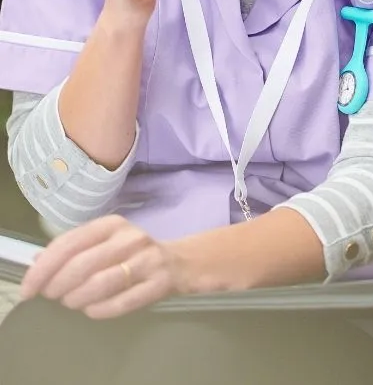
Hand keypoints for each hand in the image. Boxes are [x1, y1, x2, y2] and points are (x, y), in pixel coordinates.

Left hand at [20, 216, 187, 318]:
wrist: (181, 263)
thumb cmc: (132, 254)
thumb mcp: (104, 242)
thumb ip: (73, 249)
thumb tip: (37, 261)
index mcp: (112, 224)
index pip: (69, 243)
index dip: (43, 269)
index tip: (29, 288)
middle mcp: (131, 238)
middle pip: (82, 265)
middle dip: (58, 286)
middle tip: (52, 297)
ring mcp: (148, 260)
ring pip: (100, 284)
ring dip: (77, 299)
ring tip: (72, 303)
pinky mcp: (160, 282)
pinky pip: (122, 302)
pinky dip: (100, 310)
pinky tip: (92, 310)